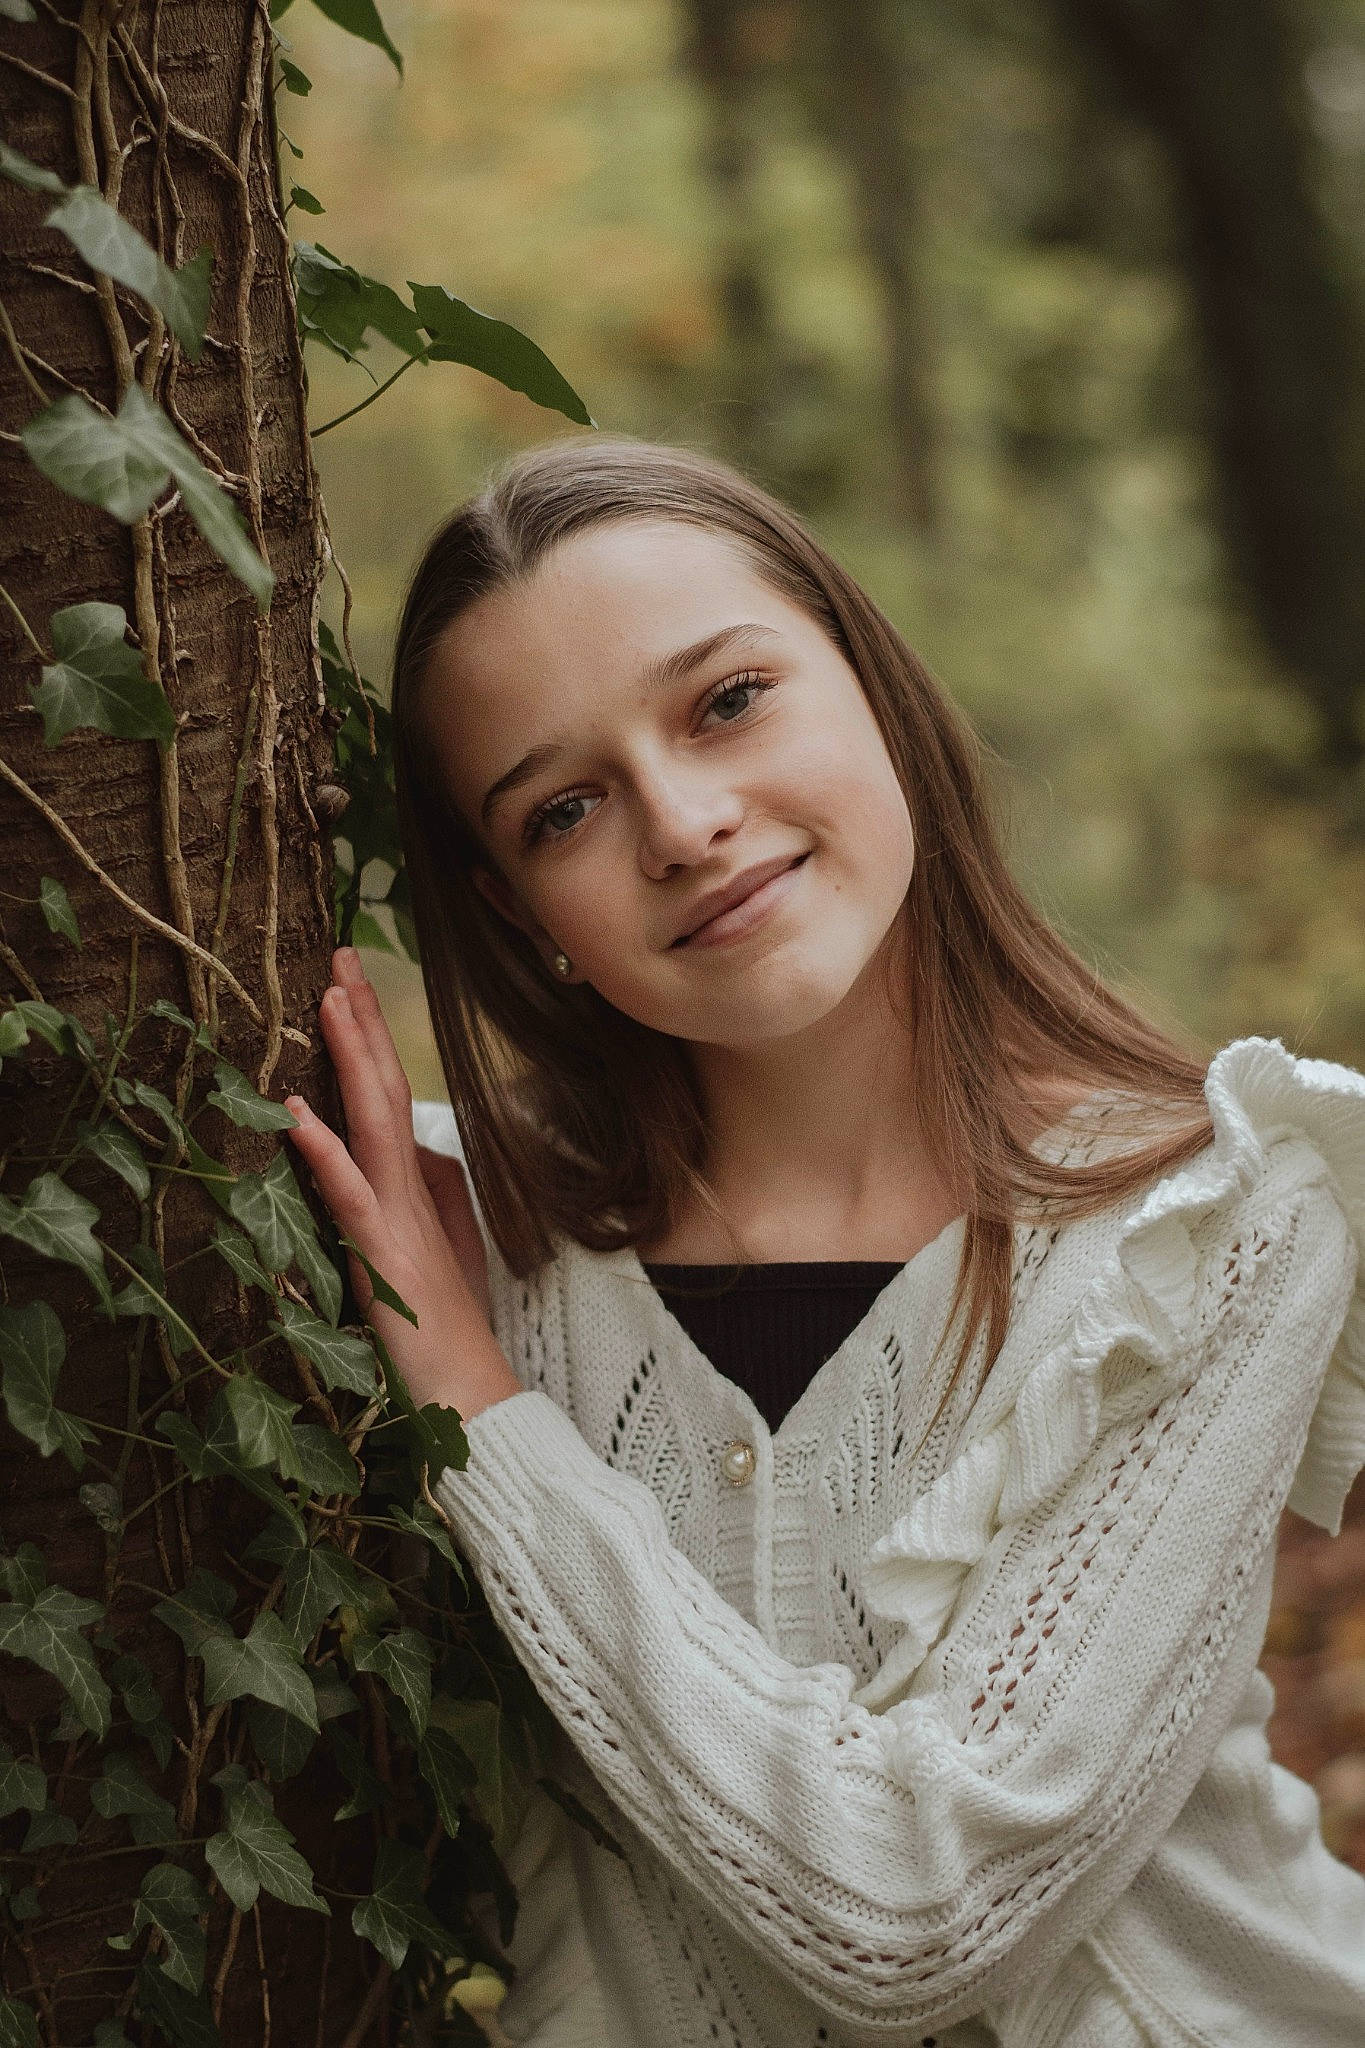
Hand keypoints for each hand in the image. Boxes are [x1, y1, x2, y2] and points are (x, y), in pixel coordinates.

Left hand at [283, 947, 520, 1422]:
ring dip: (351, 1058)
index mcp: (419, 1184)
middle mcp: (411, 1188)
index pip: (391, 1094)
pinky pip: (349, 1194)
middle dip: (361, 1020)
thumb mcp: (439, 1251)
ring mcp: (398, 1218)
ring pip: (372, 1122)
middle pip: (384, 1087)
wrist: (470, 1395)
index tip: (350, 981)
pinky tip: (297, 1114)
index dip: (372, 1036)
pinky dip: (324, 1150)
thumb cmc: (448, 1332)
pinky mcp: (382, 1256)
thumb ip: (431, 1197)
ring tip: (329, 998)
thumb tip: (426, 1149)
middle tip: (341, 956)